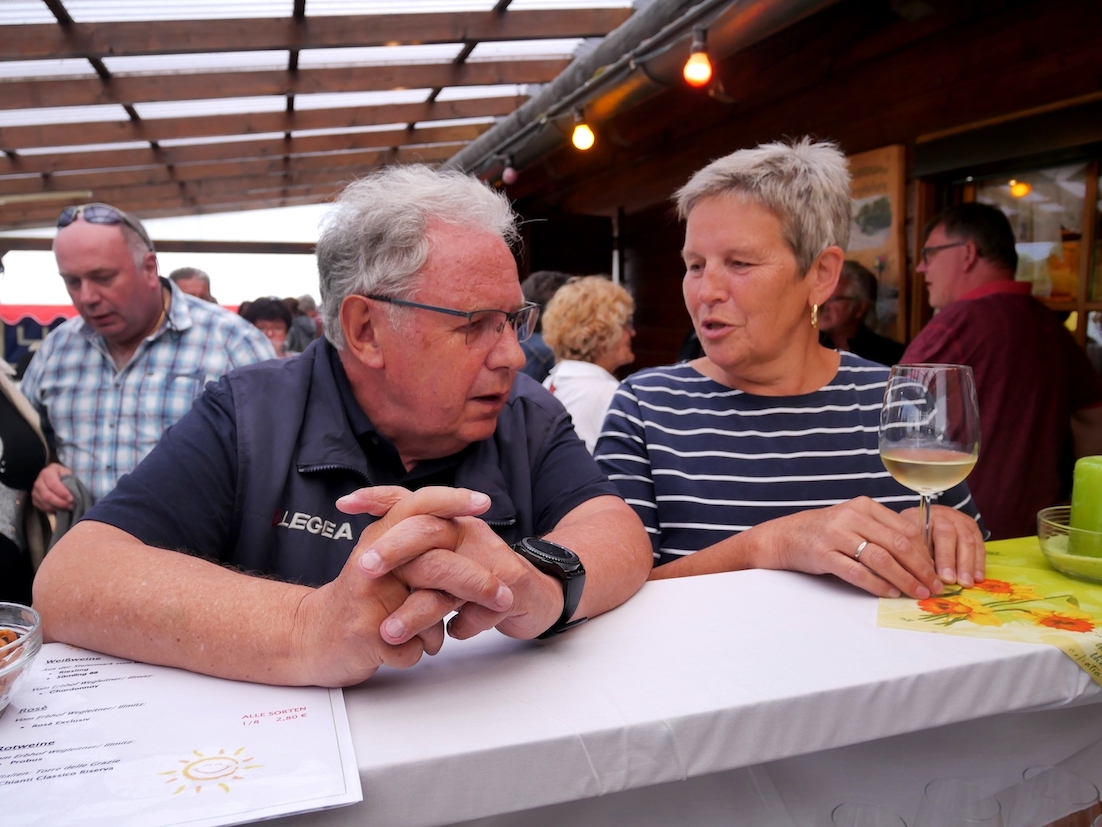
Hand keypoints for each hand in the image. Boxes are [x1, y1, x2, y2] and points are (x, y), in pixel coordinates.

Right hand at [31, 463, 74, 512]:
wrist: (52, 476)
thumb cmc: (61, 475)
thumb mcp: (67, 473)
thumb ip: (69, 480)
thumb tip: (72, 492)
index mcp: (47, 473)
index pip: (53, 485)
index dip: (62, 493)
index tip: (71, 499)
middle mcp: (38, 482)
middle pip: (47, 496)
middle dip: (60, 503)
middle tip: (70, 505)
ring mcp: (35, 492)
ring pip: (44, 503)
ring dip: (57, 508)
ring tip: (67, 508)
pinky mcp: (34, 500)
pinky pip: (42, 508)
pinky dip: (52, 510)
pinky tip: (60, 509)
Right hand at [291, 486, 510, 685]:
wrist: (310, 638)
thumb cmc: (358, 599)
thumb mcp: (380, 559)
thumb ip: (413, 542)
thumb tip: (463, 528)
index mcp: (378, 538)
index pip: (417, 506)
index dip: (452, 501)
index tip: (484, 502)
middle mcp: (372, 561)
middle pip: (438, 565)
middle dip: (478, 584)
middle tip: (505, 598)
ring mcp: (368, 598)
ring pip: (433, 612)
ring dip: (440, 628)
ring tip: (435, 632)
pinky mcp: (367, 635)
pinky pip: (417, 646)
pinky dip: (419, 651)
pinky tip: (404, 648)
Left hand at [339, 486, 563, 642]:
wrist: (537, 597)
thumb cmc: (483, 577)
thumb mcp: (446, 558)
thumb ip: (415, 551)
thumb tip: (369, 550)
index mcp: (449, 522)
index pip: (412, 500)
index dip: (378, 497)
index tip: (344, 503)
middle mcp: (469, 532)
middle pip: (428, 530)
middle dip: (394, 548)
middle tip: (365, 568)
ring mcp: (492, 558)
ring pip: (450, 577)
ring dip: (418, 609)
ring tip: (390, 631)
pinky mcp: (512, 588)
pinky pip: (480, 608)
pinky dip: (464, 626)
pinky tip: (454, 634)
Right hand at [744, 496, 943, 598]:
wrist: (787, 535)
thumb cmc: (827, 531)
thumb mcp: (855, 521)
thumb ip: (882, 531)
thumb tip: (921, 557)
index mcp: (864, 506)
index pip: (906, 528)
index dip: (926, 552)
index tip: (936, 571)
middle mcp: (851, 516)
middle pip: (897, 544)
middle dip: (920, 568)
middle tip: (934, 586)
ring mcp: (836, 534)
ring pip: (880, 558)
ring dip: (903, 579)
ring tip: (917, 592)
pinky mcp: (823, 554)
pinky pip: (856, 572)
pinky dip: (877, 584)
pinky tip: (889, 593)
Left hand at [903, 504, 985, 587]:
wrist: (933, 517)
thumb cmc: (916, 535)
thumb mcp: (907, 539)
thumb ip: (912, 555)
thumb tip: (919, 578)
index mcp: (919, 517)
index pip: (922, 533)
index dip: (927, 555)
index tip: (933, 575)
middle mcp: (940, 516)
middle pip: (946, 534)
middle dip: (948, 559)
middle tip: (949, 580)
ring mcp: (959, 520)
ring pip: (966, 540)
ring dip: (966, 564)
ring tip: (965, 583)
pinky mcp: (973, 528)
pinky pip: (979, 545)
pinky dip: (979, 563)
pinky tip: (978, 578)